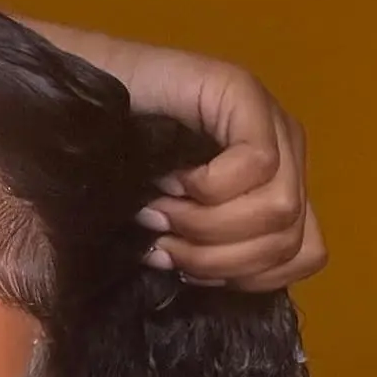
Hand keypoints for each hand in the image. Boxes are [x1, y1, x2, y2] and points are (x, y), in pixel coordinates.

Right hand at [117, 45, 326, 290]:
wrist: (70, 112)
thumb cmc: (118, 181)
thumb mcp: (177, 236)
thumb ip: (214, 256)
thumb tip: (221, 282)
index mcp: (276, 189)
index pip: (306, 255)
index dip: (249, 278)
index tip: (192, 271)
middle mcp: (286, 155)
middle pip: (289, 240)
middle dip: (217, 259)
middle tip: (164, 241)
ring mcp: (270, 121)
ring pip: (280, 208)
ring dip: (207, 225)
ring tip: (161, 210)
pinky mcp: (245, 94)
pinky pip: (257, 163)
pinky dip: (207, 186)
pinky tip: (170, 177)